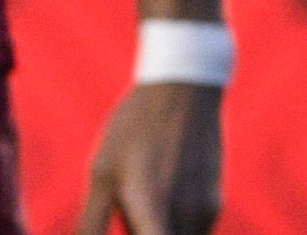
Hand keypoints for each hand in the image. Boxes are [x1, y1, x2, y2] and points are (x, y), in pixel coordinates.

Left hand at [78, 82, 222, 234]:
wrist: (184, 87)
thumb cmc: (133, 130)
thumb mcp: (102, 174)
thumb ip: (92, 226)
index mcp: (153, 211)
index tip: (127, 232)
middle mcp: (185, 217)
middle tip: (127, 214)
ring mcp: (205, 211)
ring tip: (136, 205)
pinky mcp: (214, 203)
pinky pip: (190, 234)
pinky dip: (170, 232)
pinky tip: (156, 198)